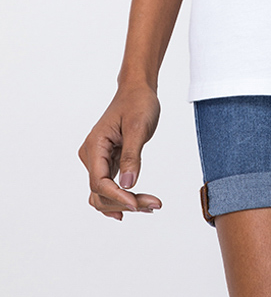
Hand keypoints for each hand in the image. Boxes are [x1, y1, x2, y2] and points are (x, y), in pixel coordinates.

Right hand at [78, 83, 162, 219]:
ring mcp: (98, 160)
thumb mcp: (138, 127)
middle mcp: (91, 155)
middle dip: (125, 202)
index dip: (117, 196)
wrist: (138, 90)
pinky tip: (139, 204)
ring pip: (104, 193)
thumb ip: (132, 156)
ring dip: (124, 203)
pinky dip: (123, 196)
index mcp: (95, 145)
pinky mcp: (107, 162)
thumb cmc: (137, 102)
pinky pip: (110, 186)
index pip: (99, 182)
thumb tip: (128, 185)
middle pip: (101, 192)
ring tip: (150, 206)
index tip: (137, 204)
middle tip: (154, 205)